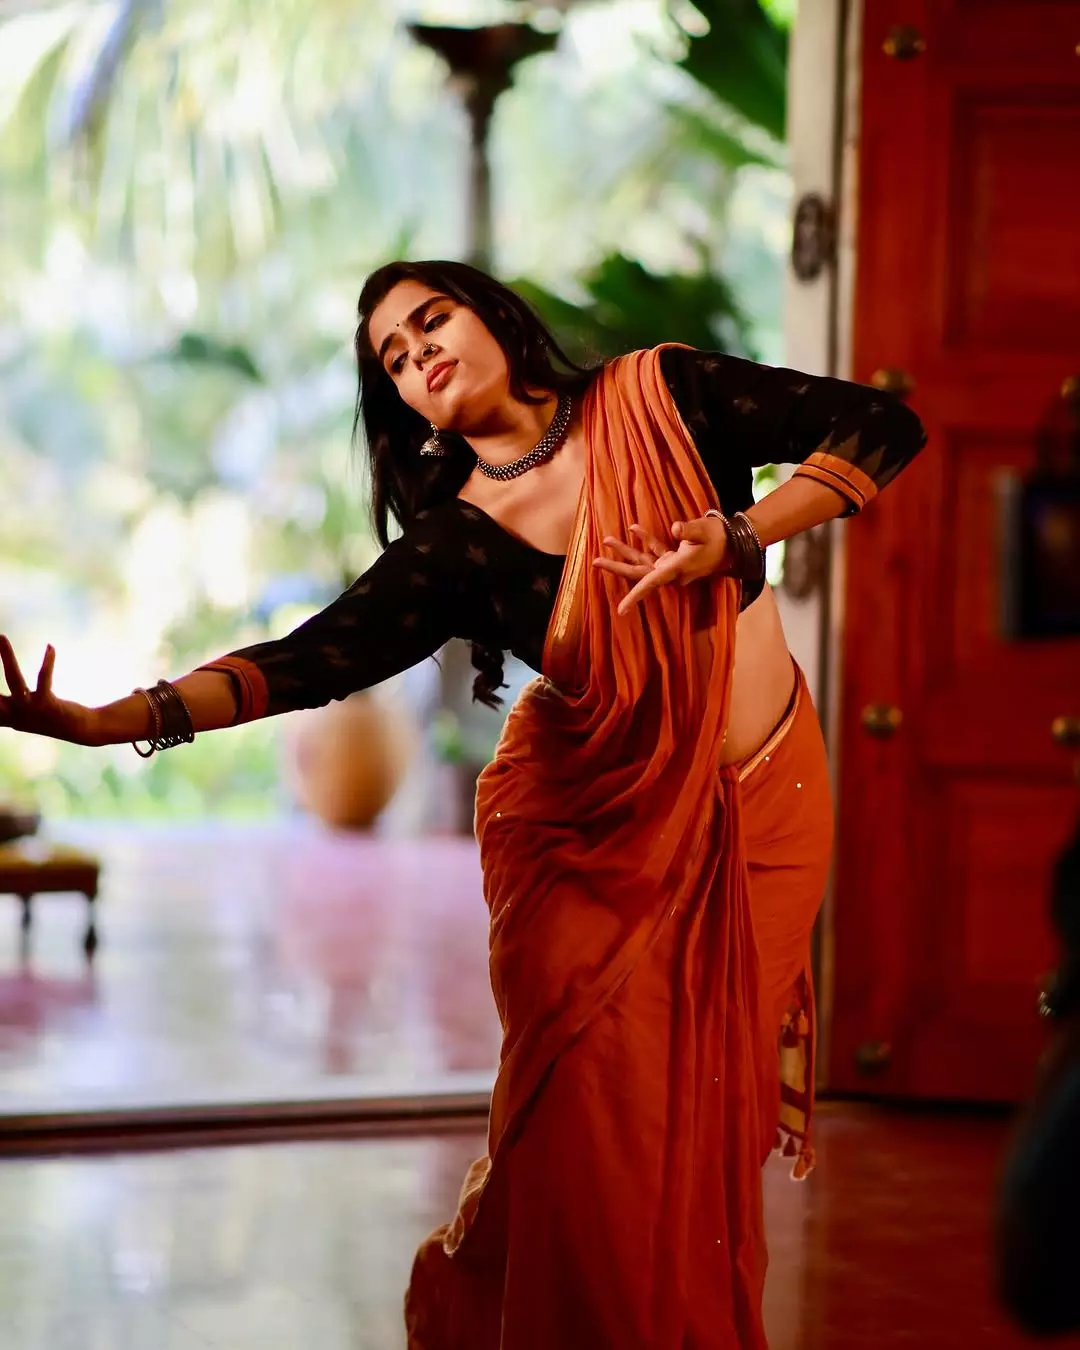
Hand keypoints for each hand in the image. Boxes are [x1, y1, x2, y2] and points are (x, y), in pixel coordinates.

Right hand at [0, 637, 96, 744]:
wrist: (80, 730)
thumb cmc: (48, 716)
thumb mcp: (19, 711)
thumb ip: (1, 705)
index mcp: (3, 715)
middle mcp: (12, 713)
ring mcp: (29, 709)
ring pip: (13, 679)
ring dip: (6, 656)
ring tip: (1, 636)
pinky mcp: (48, 705)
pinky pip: (45, 680)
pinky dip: (47, 662)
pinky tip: (50, 647)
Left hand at [593, 516, 729, 616]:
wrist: (734, 544)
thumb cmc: (719, 538)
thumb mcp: (705, 531)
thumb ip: (689, 530)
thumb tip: (675, 528)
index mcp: (677, 569)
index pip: (651, 583)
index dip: (635, 596)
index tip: (621, 610)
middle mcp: (671, 572)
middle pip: (638, 573)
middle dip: (617, 567)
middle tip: (594, 561)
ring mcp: (671, 566)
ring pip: (643, 561)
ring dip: (625, 551)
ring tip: (606, 540)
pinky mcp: (674, 558)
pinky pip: (655, 551)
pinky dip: (644, 541)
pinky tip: (632, 528)